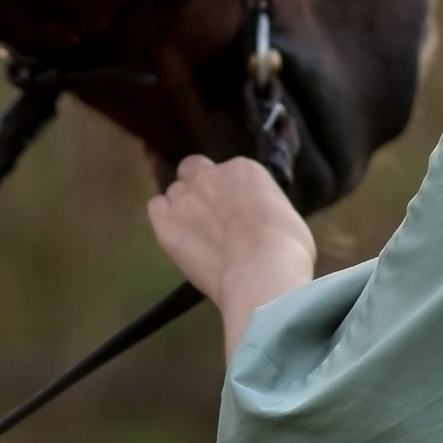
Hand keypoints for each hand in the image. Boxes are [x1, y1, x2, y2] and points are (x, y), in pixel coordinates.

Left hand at [146, 155, 317, 358]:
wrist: (262, 272)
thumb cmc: (287, 248)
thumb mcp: (285, 216)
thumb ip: (263, 208)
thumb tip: (258, 220)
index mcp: (244, 170)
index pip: (228, 172)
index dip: (229, 193)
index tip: (236, 213)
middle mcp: (210, 176)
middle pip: (193, 170)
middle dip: (198, 185)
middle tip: (209, 215)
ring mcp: (184, 198)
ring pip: (174, 191)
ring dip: (182, 207)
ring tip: (195, 235)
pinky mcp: (165, 223)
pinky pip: (155, 208)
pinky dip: (163, 218)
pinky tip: (175, 235)